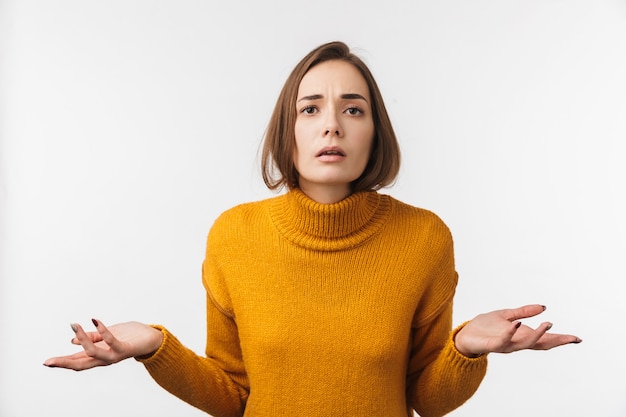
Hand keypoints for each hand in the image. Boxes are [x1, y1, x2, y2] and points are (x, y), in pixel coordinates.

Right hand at [43, 319, 163, 370]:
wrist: (152, 338)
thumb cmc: (130, 336)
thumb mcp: (107, 335)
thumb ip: (92, 338)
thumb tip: (72, 340)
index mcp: (99, 356)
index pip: (77, 361)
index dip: (62, 362)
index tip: (46, 363)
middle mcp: (105, 358)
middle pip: (81, 364)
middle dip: (64, 363)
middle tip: (48, 362)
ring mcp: (115, 355)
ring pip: (93, 353)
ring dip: (82, 339)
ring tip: (74, 325)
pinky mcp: (125, 349)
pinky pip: (111, 341)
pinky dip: (102, 330)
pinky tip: (95, 319)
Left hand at [454, 304, 581, 356]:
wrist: (464, 335)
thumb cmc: (484, 327)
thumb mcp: (506, 315)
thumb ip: (523, 312)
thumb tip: (544, 307)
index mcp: (521, 335)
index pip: (544, 339)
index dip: (560, 339)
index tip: (577, 339)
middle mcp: (516, 342)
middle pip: (541, 344)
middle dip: (556, 341)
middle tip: (572, 338)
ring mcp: (506, 345)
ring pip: (525, 344)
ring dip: (537, 335)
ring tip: (547, 324)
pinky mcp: (493, 344)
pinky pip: (504, 340)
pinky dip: (511, 333)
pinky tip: (517, 324)